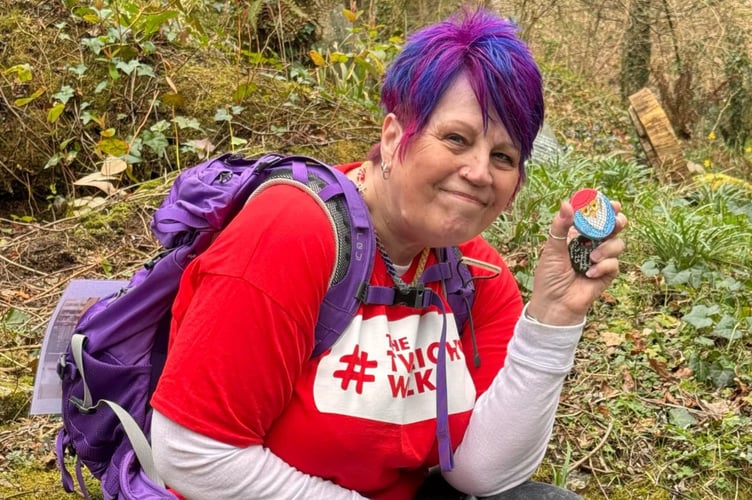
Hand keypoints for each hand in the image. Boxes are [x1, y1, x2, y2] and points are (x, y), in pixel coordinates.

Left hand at [526, 200, 626, 325]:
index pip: (592, 216)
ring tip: (591, 258)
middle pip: (612, 226)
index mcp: (577, 235)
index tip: (603, 198)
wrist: (555, 305)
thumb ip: (560, 227)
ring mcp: (601, 258)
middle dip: (617, 220)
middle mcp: (591, 244)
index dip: (600, 206)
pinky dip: (604, 266)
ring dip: (607, 247)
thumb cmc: (549, 277)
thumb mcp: (552, 249)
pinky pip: (615, 263)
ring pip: (617, 243)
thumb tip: (567, 203)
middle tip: (616, 219)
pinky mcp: (607, 273)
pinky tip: (589, 273)